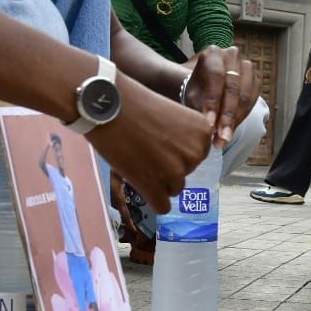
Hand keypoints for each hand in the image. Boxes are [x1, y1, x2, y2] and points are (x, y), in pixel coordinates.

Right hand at [89, 76, 210, 214]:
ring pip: (172, 189)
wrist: (107, 106)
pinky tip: (138, 182)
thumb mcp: (173, 115)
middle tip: (143, 148)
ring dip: (156, 180)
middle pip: (185, 173)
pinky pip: (162, 206)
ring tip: (136, 159)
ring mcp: (177, 172)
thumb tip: (180, 161)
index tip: (157, 139)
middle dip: (166, 165)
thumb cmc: (134, 104)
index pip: (196, 155)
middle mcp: (196, 153)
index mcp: (203, 132)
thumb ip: (183, 138)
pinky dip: (151, 198)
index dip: (174, 150)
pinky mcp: (156, 187)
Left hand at [182, 45, 261, 147]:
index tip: (209, 124)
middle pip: (232, 88)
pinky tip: (231, 129)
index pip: (216, 77)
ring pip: (244, 96)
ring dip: (235, 120)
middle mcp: (232, 56)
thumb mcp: (192, 96)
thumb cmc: (197, 89)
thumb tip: (208, 129)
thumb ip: (199, 108)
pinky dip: (242, 117)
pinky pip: (252, 101)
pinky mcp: (255, 80)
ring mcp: (246, 67)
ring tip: (224, 139)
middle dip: (226, 117)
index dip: (213, 102)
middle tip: (220, 138)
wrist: (205, 85)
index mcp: (213, 54)